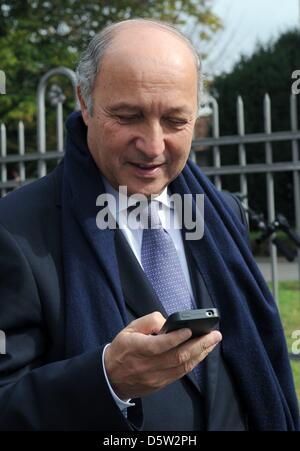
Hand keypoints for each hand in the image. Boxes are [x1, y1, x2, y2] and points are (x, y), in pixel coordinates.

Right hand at [104, 311, 221, 399]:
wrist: (111, 377)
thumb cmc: (122, 349)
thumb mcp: (129, 329)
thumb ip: (148, 321)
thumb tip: (167, 322)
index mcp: (137, 348)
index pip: (159, 345)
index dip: (176, 338)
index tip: (190, 329)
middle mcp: (147, 365)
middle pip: (178, 356)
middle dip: (199, 345)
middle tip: (214, 335)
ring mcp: (155, 377)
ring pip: (183, 366)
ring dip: (201, 354)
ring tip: (212, 342)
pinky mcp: (161, 384)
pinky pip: (181, 373)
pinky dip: (194, 362)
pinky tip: (202, 353)